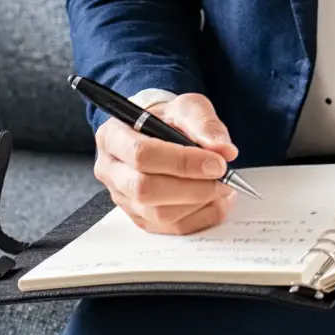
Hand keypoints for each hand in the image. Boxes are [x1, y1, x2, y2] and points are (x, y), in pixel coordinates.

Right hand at [93, 93, 238, 236]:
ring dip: (197, 204)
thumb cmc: (169, 118)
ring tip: (223, 188)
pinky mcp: (138, 216)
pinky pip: (167, 227)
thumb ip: (205, 124)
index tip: (217, 163)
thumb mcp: (188, 107)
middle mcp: (111, 170)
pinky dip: (198, 218)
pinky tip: (217, 202)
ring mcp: (121, 197)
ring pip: (156, 213)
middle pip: (145, 189)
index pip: (142, 155)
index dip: (183, 162)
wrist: (160, 131)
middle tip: (223, 178)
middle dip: (192, 187)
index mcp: (114, 136)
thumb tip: (224, 150)